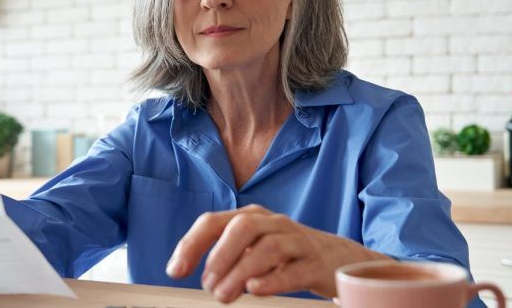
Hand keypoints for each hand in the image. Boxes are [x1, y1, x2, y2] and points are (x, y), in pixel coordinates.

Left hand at [165, 204, 390, 302]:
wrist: (336, 258)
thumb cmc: (285, 254)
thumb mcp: (252, 247)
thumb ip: (224, 256)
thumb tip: (190, 272)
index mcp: (251, 217)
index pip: (214, 222)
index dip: (191, 244)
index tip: (175, 270)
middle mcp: (273, 223)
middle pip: (243, 227)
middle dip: (220, 255)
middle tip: (207, 284)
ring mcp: (297, 241)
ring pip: (269, 247)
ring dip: (241, 271)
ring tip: (224, 294)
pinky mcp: (316, 263)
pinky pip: (295, 269)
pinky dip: (273, 279)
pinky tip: (255, 289)